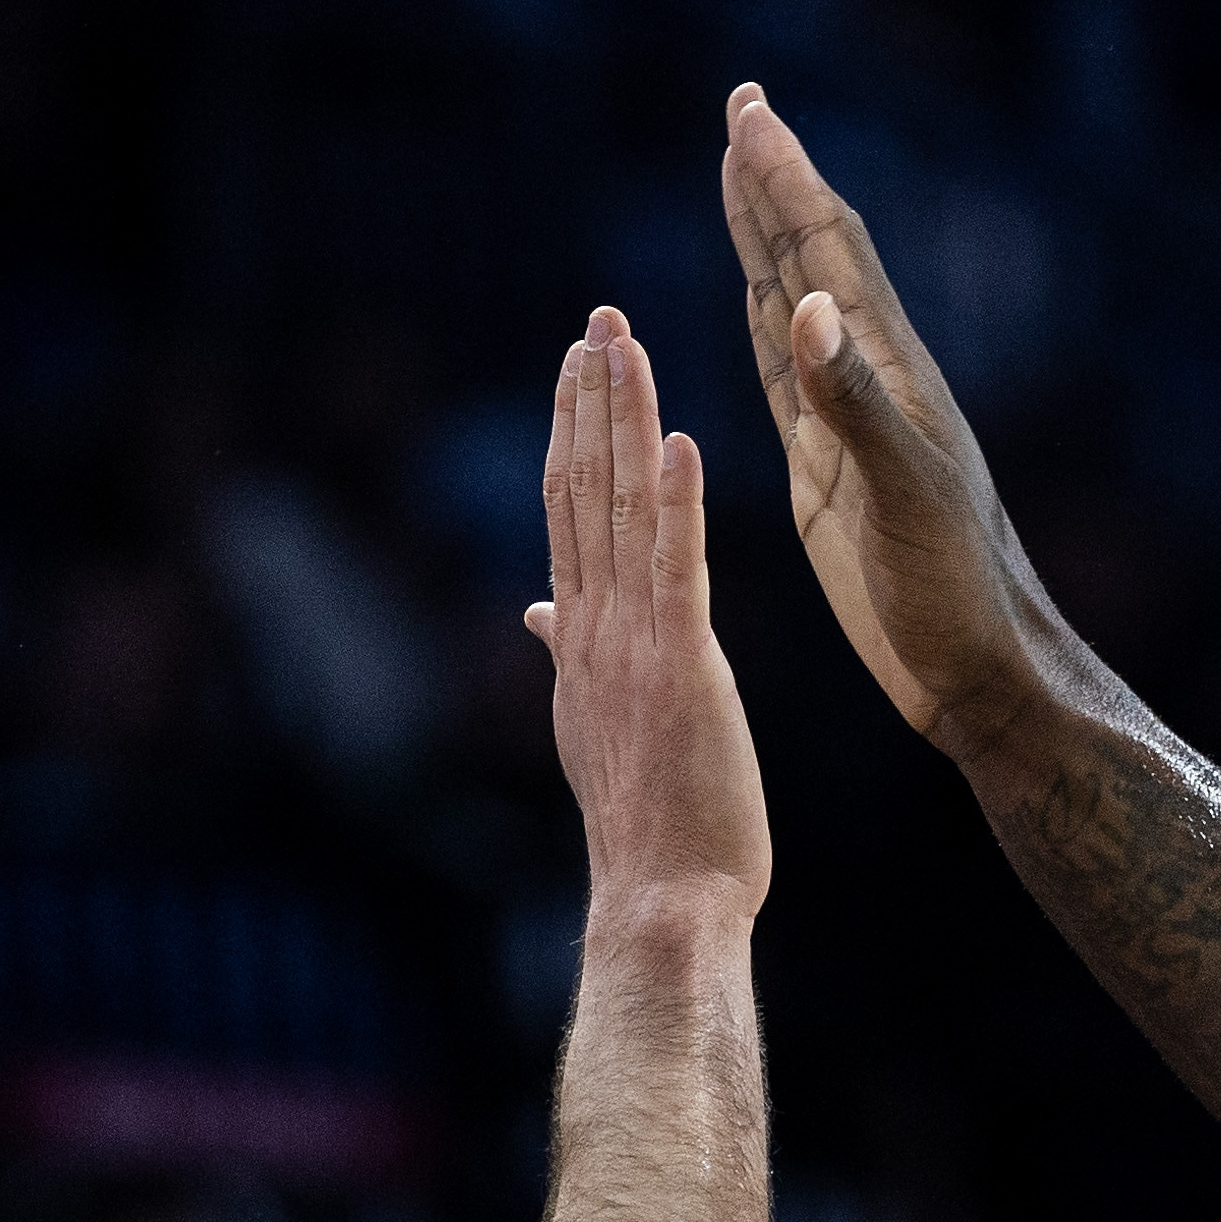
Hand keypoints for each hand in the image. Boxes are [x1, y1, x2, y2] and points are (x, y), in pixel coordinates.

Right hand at [523, 310, 771, 930]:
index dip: (569, 433)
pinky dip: (679, 503)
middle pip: (583, 492)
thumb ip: (567, 654)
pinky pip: (678, 571)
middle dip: (589, 401)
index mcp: (579, 638)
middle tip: (596, 321)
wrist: (660, 900)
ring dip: (624, 423)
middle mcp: (593, 629)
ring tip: (624, 346)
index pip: (568, 514)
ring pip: (623, 512)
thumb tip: (536, 609)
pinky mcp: (683, 668)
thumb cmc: (645, 824)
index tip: (575, 366)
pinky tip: (681, 440)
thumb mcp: (592, 724)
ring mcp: (633, 646)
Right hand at [716, 85, 1063, 752]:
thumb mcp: (903, 496)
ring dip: (765, 238)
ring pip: (794, 303)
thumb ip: (852, 404)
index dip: (785, 180)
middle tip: (742, 107)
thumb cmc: (954, 591)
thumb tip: (805, 308)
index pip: (826, 252)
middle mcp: (869, 380)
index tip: (748, 110)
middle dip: (773, 183)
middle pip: (809, 258)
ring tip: (741, 174)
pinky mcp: (828, 468)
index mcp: (888, 373)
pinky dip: (766, 321)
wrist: (981, 667)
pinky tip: (762, 298)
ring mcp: (847, 421)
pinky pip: (786, 373)